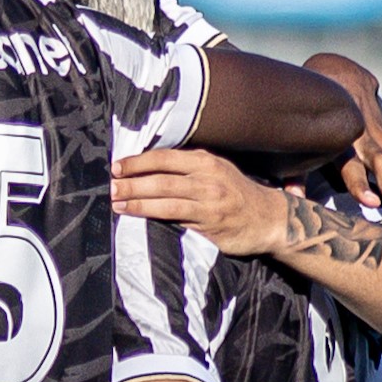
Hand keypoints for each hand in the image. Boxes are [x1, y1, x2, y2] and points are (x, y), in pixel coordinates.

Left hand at [112, 149, 291, 256]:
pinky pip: (177, 220)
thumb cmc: (235, 192)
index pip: (163, 157)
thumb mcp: (216, 170)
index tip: (116, 166)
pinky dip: (155, 218)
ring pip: (165, 200)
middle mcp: (207, 178)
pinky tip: (138, 219)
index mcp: (205, 161)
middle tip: (110, 187)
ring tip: (117, 204)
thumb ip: (187, 167)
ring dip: (138, 202)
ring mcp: (209, 202)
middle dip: (131, 183)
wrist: (270, 218)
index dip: (137, 162)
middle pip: (160, 178)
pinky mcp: (210, 224)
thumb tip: (145, 166)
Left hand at [303, 52, 381, 214]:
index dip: (359, 183)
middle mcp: (363, 136)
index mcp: (340, 136)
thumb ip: (296, 169)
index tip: (371, 202)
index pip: (350, 163)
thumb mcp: (302, 136)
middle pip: (380, 163)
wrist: (341, 74)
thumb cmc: (312, 112)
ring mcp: (379, 137)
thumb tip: (293, 197)